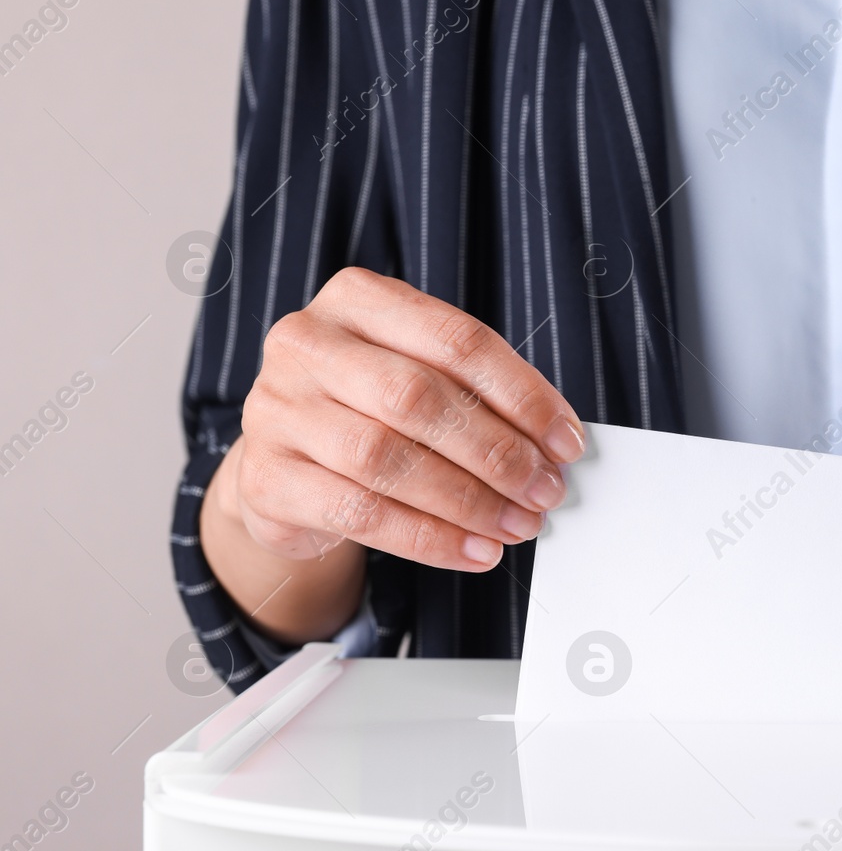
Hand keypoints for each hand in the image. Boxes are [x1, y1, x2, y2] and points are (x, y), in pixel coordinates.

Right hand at [223, 267, 583, 573]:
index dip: (523, 395)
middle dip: (498, 452)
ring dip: (468, 500)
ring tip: (518, 525)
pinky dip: (428, 538)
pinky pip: (359, 512)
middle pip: (419, 397)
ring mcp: (276, 409)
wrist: (286, 469)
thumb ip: (479, 397)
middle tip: (546, 491)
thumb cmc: (369, 414)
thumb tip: (556, 445)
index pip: (457, 341)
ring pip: (386, 457)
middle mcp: (307, 343)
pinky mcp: (266, 477)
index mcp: (358, 299)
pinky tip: (473, 551)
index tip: (566, 442)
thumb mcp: (419, 380)